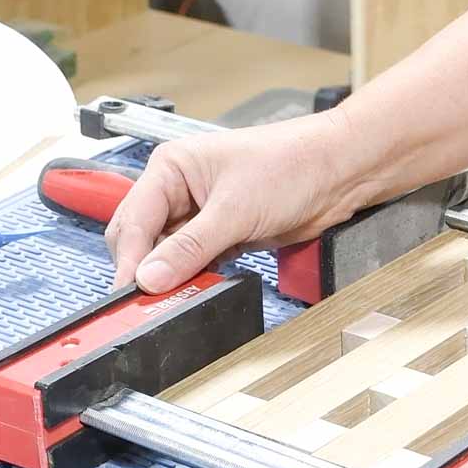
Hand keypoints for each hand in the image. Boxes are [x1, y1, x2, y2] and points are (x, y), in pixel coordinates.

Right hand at [105, 113, 366, 292]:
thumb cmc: (291, 165)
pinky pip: (198, 262)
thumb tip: (151, 277)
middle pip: (144, 238)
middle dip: (146, 268)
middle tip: (150, 301)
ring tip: (177, 297)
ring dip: (173, 276)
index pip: (134, 218)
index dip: (130, 258)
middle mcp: (181, 190)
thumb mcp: (234, 209)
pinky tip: (200, 288)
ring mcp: (204, 214)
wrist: (337, 173)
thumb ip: (190, 246)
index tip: (129, 291)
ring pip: (171, 254)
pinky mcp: (226, 235)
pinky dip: (197, 277)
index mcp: (171, 168)